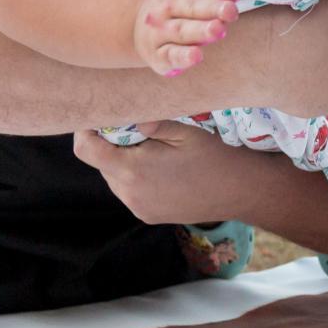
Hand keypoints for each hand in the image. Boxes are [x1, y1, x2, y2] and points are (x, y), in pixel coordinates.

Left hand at [72, 121, 238, 224]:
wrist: (241, 191)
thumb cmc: (214, 155)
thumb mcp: (182, 130)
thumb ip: (147, 121)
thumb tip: (121, 112)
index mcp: (133, 170)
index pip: (86, 150)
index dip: (86, 131)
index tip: (101, 118)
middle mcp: (129, 194)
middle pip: (101, 163)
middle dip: (112, 144)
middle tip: (140, 130)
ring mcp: (138, 208)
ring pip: (114, 177)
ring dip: (125, 161)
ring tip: (155, 151)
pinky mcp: (148, 215)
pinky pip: (129, 191)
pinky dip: (137, 177)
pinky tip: (163, 170)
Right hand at [132, 0, 247, 75]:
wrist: (140, 22)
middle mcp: (168, 4)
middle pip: (191, 6)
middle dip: (211, 8)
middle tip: (231, 11)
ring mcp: (161, 30)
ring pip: (181, 31)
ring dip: (199, 31)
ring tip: (218, 30)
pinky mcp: (158, 54)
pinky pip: (169, 55)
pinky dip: (182, 57)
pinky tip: (196, 56)